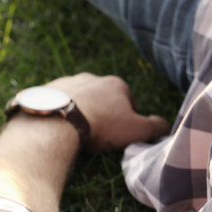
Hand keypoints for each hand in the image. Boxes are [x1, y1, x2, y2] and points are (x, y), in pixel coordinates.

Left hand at [46, 73, 169, 151]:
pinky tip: (59, 126)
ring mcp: (67, 82)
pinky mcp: (46, 89)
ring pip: (80, 99)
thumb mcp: (137, 130)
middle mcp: (93, 78)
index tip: (120, 134)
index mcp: (117, 84)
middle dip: (103, 114)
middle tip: (98, 134)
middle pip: (103, 99)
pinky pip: (57, 102)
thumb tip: (165, 125)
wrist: (58, 121)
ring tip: (77, 131)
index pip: (129, 102)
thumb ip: (156, 127)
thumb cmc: (101, 125)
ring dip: (81, 111)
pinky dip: (60, 112)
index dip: (127, 120)